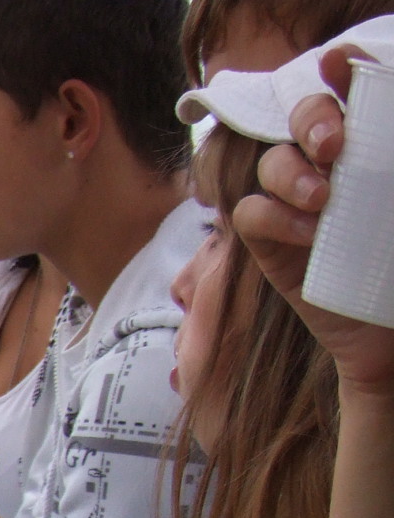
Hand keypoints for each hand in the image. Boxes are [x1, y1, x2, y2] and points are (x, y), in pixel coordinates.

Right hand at [237, 48, 393, 398]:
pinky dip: (273, 217)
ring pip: (270, 164)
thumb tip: (367, 152)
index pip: (347, 97)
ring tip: (321, 199)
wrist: (388, 338)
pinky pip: (250, 215)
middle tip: (331, 145)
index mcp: (368, 152)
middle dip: (309, 119)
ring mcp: (294, 206)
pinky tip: (305, 236)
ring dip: (289, 173)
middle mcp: (327, 171)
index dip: (339, 75)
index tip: (342, 67)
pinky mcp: (269, 244)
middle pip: (300, 119)